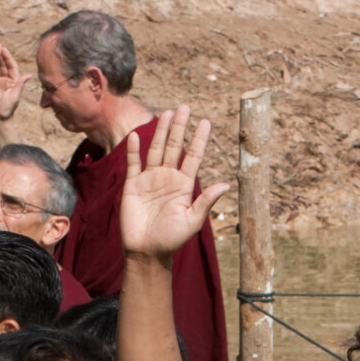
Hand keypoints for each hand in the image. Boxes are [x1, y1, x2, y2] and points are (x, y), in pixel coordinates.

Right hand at [0, 43, 27, 122]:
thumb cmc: (7, 110)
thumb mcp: (15, 97)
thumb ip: (20, 85)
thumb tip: (28, 75)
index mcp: (14, 82)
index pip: (11, 66)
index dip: (7, 57)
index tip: (3, 49)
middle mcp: (7, 80)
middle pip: (4, 64)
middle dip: (0, 55)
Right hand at [119, 106, 229, 261]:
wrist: (146, 253)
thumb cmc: (171, 240)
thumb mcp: (192, 221)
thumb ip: (206, 202)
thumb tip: (226, 184)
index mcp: (184, 185)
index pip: (193, 157)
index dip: (199, 139)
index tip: (206, 122)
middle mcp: (168, 178)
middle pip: (174, 147)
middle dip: (179, 128)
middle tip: (185, 107)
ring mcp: (150, 180)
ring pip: (156, 150)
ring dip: (160, 132)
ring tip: (167, 113)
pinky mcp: (133, 186)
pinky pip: (133, 164)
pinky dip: (134, 150)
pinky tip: (135, 136)